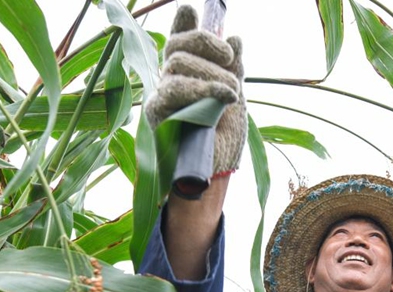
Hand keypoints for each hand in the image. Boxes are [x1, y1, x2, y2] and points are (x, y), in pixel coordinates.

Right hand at [144, 5, 246, 173]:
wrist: (215, 175)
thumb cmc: (222, 142)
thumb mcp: (235, 99)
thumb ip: (232, 69)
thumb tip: (235, 36)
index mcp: (188, 77)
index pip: (180, 42)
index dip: (183, 25)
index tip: (190, 10)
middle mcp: (170, 82)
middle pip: (176, 45)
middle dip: (206, 43)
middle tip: (230, 57)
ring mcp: (162, 96)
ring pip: (178, 63)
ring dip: (213, 73)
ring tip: (232, 93)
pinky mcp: (157, 113)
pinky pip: (176, 88)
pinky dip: (204, 87)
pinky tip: (226, 95)